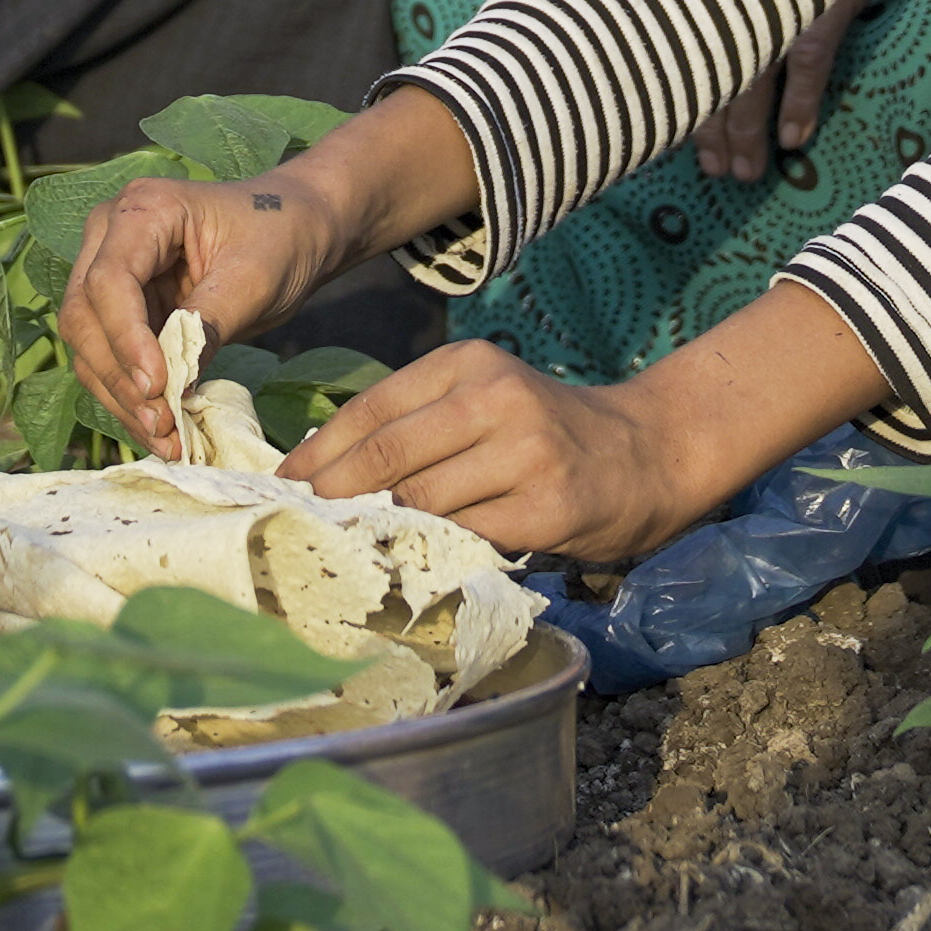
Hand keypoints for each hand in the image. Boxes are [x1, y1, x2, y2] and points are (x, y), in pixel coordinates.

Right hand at [61, 170, 366, 450]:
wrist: (295, 227)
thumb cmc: (280, 238)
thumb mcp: (254, 279)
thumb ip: (208, 325)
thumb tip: (171, 387)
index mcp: (143, 208)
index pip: (109, 280)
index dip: (125, 338)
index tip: (157, 386)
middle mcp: (110, 234)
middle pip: (85, 315)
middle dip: (119, 376)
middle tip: (162, 423)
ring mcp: (110, 270)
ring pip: (88, 345)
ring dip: (120, 396)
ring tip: (166, 437)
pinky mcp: (121, 307)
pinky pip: (109, 357)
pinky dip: (130, 396)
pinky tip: (162, 428)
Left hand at [279, 339, 729, 560]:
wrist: (649, 451)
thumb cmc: (547, 431)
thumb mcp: (485, 400)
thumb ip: (420, 427)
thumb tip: (324, 475)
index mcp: (469, 365)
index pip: (372, 411)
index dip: (318, 454)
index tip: (281, 487)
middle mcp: (495, 399)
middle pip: (386, 456)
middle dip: (332, 497)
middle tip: (294, 525)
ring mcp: (525, 453)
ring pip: (421, 501)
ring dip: (376, 531)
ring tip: (341, 550)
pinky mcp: (546, 507)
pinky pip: (466, 537)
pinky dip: (429, 554)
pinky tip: (407, 565)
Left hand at [690, 0, 930, 182]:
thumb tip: (719, 23)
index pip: (687, 31)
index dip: (681, 86)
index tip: (676, 128)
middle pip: (710, 58)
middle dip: (707, 124)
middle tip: (711, 171)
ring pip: (749, 67)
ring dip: (745, 129)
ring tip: (742, 174)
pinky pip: (808, 56)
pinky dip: (799, 101)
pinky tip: (797, 140)